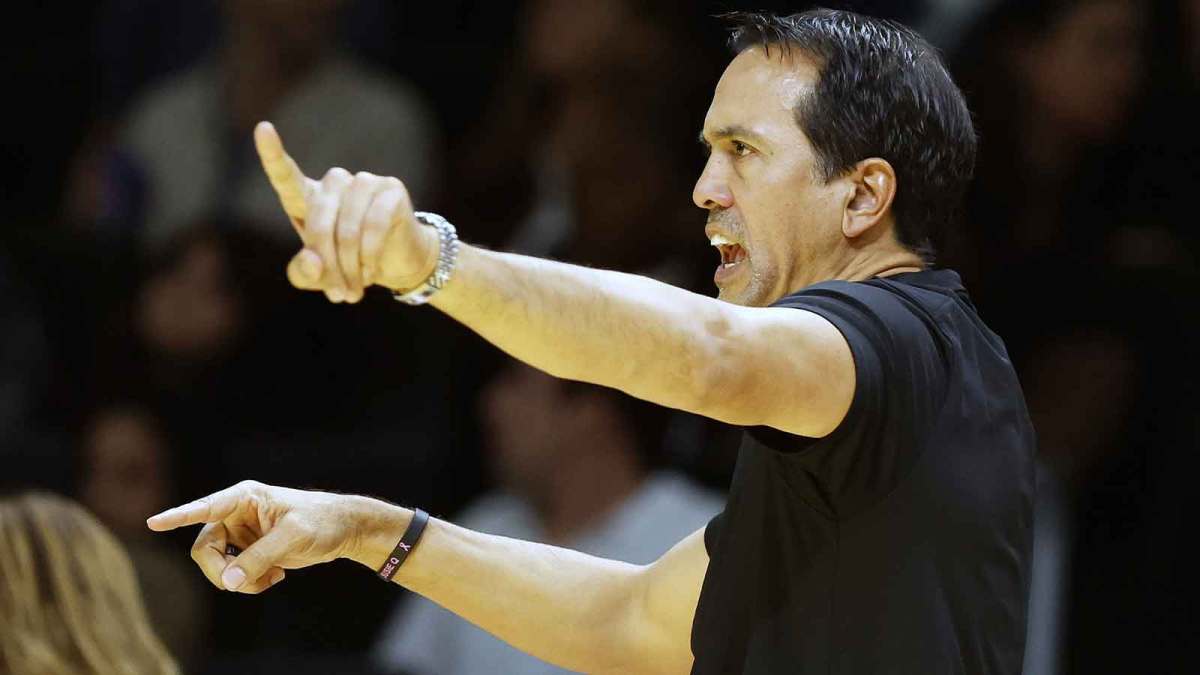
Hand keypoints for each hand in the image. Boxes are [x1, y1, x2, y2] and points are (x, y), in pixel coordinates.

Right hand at [146, 480, 380, 593]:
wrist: (343, 531)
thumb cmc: (322, 522)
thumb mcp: (294, 537)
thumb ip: (260, 558)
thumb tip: (230, 583)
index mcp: (244, 497)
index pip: (205, 508)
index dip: (178, 517)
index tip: (152, 523)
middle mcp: (235, 513)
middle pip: (204, 549)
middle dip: (222, 572)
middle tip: (245, 584)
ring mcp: (239, 533)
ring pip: (215, 565)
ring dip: (238, 581)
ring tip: (271, 579)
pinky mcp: (246, 550)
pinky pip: (231, 574)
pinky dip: (248, 583)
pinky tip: (275, 577)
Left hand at [254, 121, 439, 302]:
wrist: (397, 263)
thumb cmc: (350, 264)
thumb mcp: (320, 277)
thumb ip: (304, 272)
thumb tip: (313, 260)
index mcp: (309, 198)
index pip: (286, 175)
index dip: (273, 154)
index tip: (262, 129)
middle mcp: (334, 183)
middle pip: (319, 220)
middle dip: (327, 263)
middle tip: (338, 296)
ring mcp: (364, 181)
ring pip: (348, 227)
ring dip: (351, 266)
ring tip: (354, 291)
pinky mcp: (391, 189)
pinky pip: (375, 225)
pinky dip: (370, 256)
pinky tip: (372, 274)